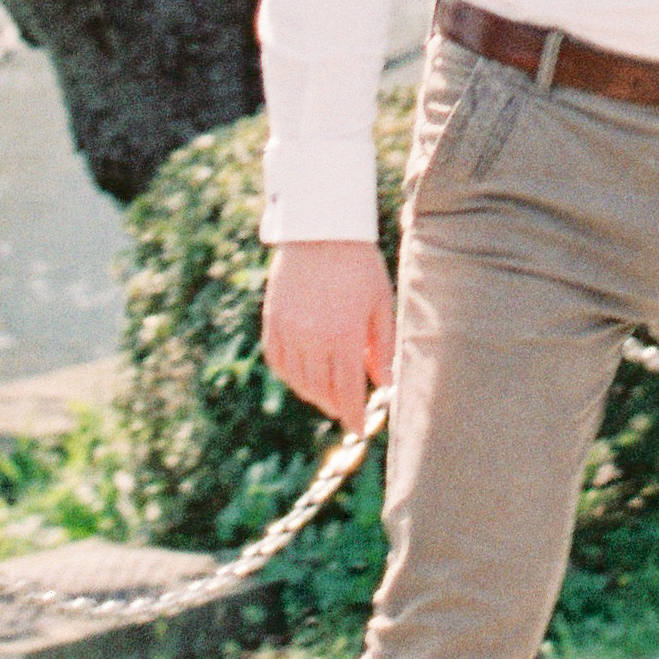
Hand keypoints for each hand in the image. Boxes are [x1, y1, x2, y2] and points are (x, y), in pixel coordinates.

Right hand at [262, 241, 396, 433]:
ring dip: (313, 394)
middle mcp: (313, 337)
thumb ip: (384, 347)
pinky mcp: (272, 319)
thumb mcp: (380, 303)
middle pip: (322, 389)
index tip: (358, 429)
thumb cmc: (359, 264)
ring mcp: (289, 329)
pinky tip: (301, 377)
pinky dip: (289, 374)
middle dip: (336, 405)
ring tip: (327, 396)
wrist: (321, 228)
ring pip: (298, 379)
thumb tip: (386, 384)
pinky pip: (277, 359)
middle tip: (346, 411)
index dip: (353, 415)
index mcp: (344, 335)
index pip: (347, 391)